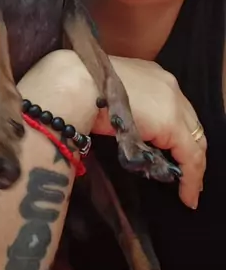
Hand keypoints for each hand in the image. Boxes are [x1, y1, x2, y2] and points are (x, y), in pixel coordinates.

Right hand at [19, 50, 205, 209]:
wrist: (75, 82)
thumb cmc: (78, 85)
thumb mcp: (107, 93)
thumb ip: (122, 107)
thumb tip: (120, 127)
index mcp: (151, 73)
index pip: (173, 107)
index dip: (176, 132)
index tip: (172, 151)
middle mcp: (167, 84)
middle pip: (189, 122)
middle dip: (189, 149)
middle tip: (186, 174)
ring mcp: (172, 102)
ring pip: (194, 140)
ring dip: (192, 166)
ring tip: (189, 189)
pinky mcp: (171, 124)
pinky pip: (191, 157)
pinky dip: (191, 177)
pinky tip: (187, 195)